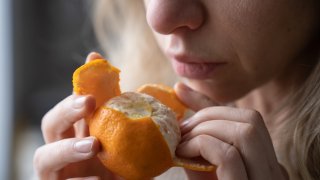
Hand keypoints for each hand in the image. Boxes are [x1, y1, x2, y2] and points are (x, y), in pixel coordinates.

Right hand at [33, 53, 118, 179]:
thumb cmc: (121, 167)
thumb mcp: (126, 140)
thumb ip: (127, 115)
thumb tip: (146, 90)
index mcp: (80, 132)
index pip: (74, 104)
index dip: (82, 82)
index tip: (93, 60)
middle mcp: (64, 148)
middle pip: (52, 123)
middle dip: (67, 109)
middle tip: (88, 101)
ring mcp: (58, 172)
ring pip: (44, 156)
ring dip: (66, 148)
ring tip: (93, 145)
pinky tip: (98, 179)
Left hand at [174, 83, 288, 179]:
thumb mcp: (203, 170)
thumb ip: (198, 148)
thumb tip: (180, 119)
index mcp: (264, 164)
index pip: (247, 121)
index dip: (212, 103)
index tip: (180, 91)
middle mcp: (273, 171)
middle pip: (251, 119)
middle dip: (210, 114)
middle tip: (183, 130)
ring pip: (245, 131)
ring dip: (206, 128)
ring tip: (182, 142)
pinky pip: (228, 154)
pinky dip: (201, 145)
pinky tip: (183, 153)